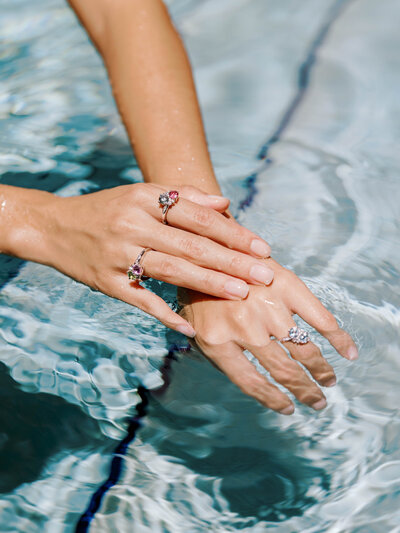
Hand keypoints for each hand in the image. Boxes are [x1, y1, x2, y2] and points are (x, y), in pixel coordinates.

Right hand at [43, 183, 273, 335]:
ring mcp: (117, 255)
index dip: (233, 233)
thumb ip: (183, 196)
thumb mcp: (140, 194)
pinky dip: (166, 315)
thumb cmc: (107, 209)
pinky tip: (191, 328)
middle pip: (190, 245)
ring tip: (240, 293)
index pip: (198, 216)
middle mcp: (131, 224)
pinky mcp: (106, 282)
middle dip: (232, 261)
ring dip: (208, 283)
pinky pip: (141, 301)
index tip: (262, 247)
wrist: (54, 227)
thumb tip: (225, 203)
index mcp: (143, 198)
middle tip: (264, 274)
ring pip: (170, 270)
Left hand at [179, 258, 357, 412]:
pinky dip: (339, 338)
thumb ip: (218, 355)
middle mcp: (244, 327)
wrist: (207, 245)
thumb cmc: (200, 290)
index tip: (289, 408)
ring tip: (328, 381)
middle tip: (318, 401)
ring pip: (303, 349)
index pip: (252, 382)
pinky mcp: (287, 286)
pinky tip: (349, 353)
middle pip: (283, 370)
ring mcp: (268, 306)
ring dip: (321, 370)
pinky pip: (320, 318)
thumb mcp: (194, 326)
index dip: (273, 399)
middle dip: (305, 390)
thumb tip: (253, 383)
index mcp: (217, 341)